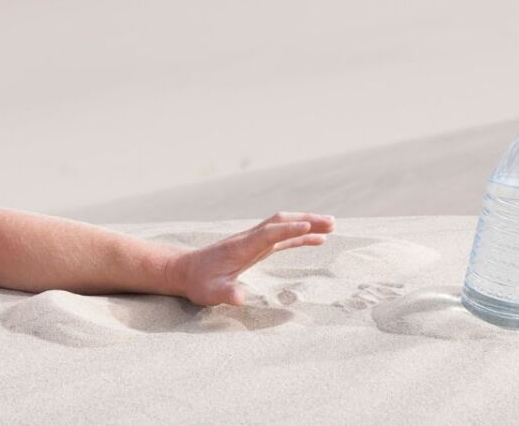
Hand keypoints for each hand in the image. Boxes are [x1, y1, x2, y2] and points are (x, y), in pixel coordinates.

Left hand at [170, 212, 334, 306]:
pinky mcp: (257, 247)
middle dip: (306, 220)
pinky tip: (317, 239)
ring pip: (283, 226)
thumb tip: (240, 298)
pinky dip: (300, 236)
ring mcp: (254, 241)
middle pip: (281, 222)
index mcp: (241, 247)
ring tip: (332, 226)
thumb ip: (226, 293)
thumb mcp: (210, 292)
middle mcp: (249, 239)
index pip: (268, 234)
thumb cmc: (200, 282)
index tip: (308, 227)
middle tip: (331, 222)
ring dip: (306, 223)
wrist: (186, 271)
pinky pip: (282, 238)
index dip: (288, 230)